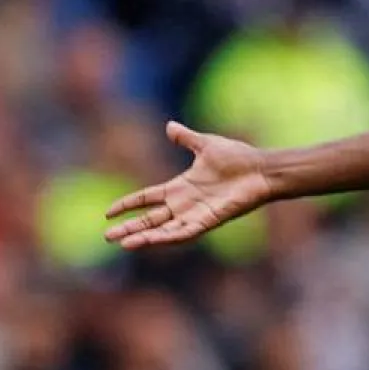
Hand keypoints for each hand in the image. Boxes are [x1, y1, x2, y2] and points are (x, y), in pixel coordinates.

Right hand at [104, 122, 273, 248]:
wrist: (261, 168)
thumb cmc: (238, 158)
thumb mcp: (206, 145)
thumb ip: (186, 138)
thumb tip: (170, 125)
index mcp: (180, 187)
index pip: (147, 198)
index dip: (129, 204)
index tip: (108, 213)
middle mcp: (185, 203)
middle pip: (151, 218)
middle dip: (130, 227)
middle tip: (107, 237)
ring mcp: (196, 213)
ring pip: (164, 229)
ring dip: (144, 237)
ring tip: (123, 244)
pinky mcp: (208, 220)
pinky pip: (185, 232)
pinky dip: (168, 237)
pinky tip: (152, 242)